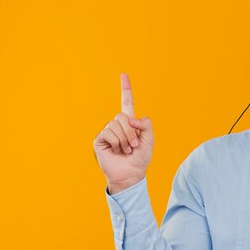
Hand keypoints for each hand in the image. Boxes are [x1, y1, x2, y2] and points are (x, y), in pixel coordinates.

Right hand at [93, 73, 154, 193]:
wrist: (130, 174)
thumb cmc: (140, 158)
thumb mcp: (150, 140)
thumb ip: (146, 124)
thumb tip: (130, 119)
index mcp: (130, 122)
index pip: (126, 102)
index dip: (125, 89)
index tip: (123, 75)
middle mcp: (117, 125)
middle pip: (123, 116)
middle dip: (132, 132)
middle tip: (134, 146)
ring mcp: (108, 131)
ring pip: (116, 125)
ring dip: (125, 140)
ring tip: (126, 150)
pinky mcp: (99, 139)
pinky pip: (108, 132)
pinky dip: (116, 142)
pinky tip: (116, 151)